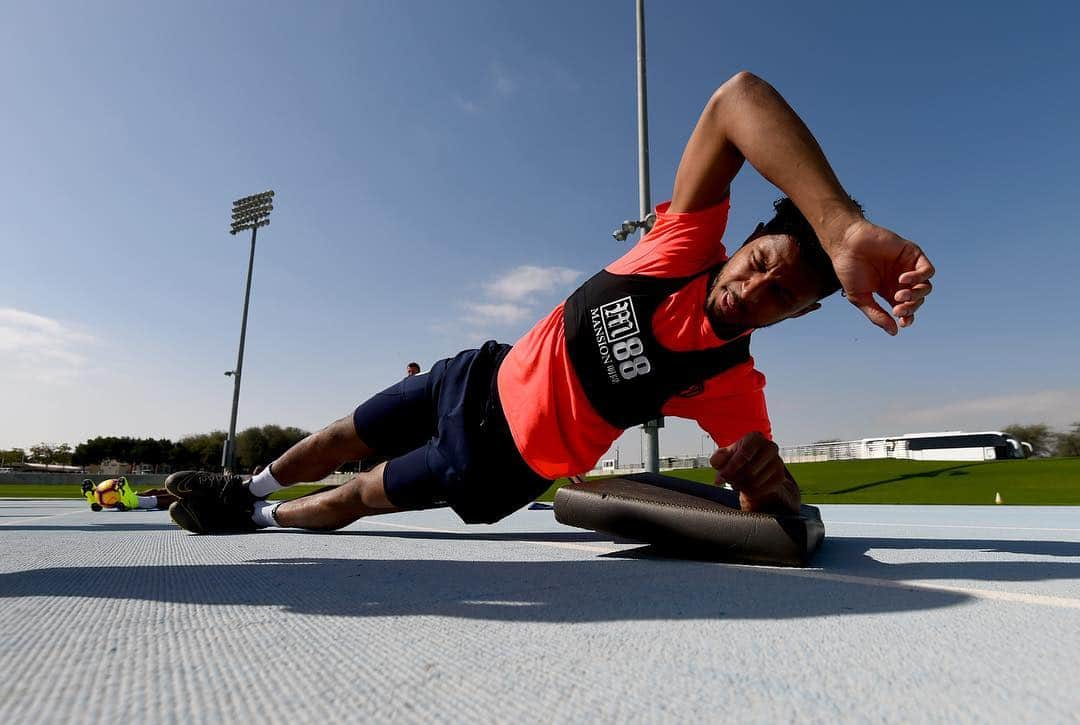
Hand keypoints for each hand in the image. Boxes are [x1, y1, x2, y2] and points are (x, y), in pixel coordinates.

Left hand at [709, 431, 800, 513]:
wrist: (753, 467)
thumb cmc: (735, 458)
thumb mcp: (723, 456)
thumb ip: (717, 459)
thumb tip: (717, 469)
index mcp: (755, 437)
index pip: (744, 455)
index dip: (731, 468)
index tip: (722, 477)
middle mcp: (770, 447)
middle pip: (750, 471)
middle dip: (735, 479)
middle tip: (728, 480)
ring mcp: (778, 462)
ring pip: (755, 482)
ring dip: (741, 486)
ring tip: (736, 482)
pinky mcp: (780, 477)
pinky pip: (761, 490)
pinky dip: (749, 492)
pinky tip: (745, 487)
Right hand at [829, 219, 934, 334]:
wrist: (846, 244)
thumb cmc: (849, 270)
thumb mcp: (860, 298)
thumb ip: (876, 315)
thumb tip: (894, 332)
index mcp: (889, 291)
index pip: (907, 309)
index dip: (907, 317)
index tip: (901, 322)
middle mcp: (901, 281)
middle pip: (918, 300)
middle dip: (910, 308)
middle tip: (896, 308)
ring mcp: (908, 267)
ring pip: (926, 287)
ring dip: (916, 295)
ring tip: (899, 295)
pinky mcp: (912, 254)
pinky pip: (927, 270)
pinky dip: (919, 278)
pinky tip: (903, 279)